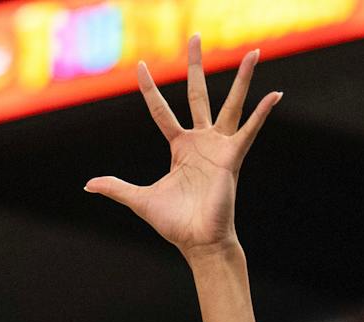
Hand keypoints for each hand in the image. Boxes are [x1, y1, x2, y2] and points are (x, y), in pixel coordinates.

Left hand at [85, 38, 279, 258]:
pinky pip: (249, 130)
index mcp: (180, 147)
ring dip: (242, 78)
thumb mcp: (140, 200)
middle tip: (194, 37)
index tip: (139, 66)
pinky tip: (275, 95)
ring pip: (231, 104)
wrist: (197, 241)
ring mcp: (219, 147)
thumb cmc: (175, 223)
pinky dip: (262, 113)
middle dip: (195, 66)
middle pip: (198, 94)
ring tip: (253, 52)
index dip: (149, 89)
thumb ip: (117, 188)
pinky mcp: (232, 157)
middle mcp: (201, 141)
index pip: (161, 111)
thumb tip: (88, 185)